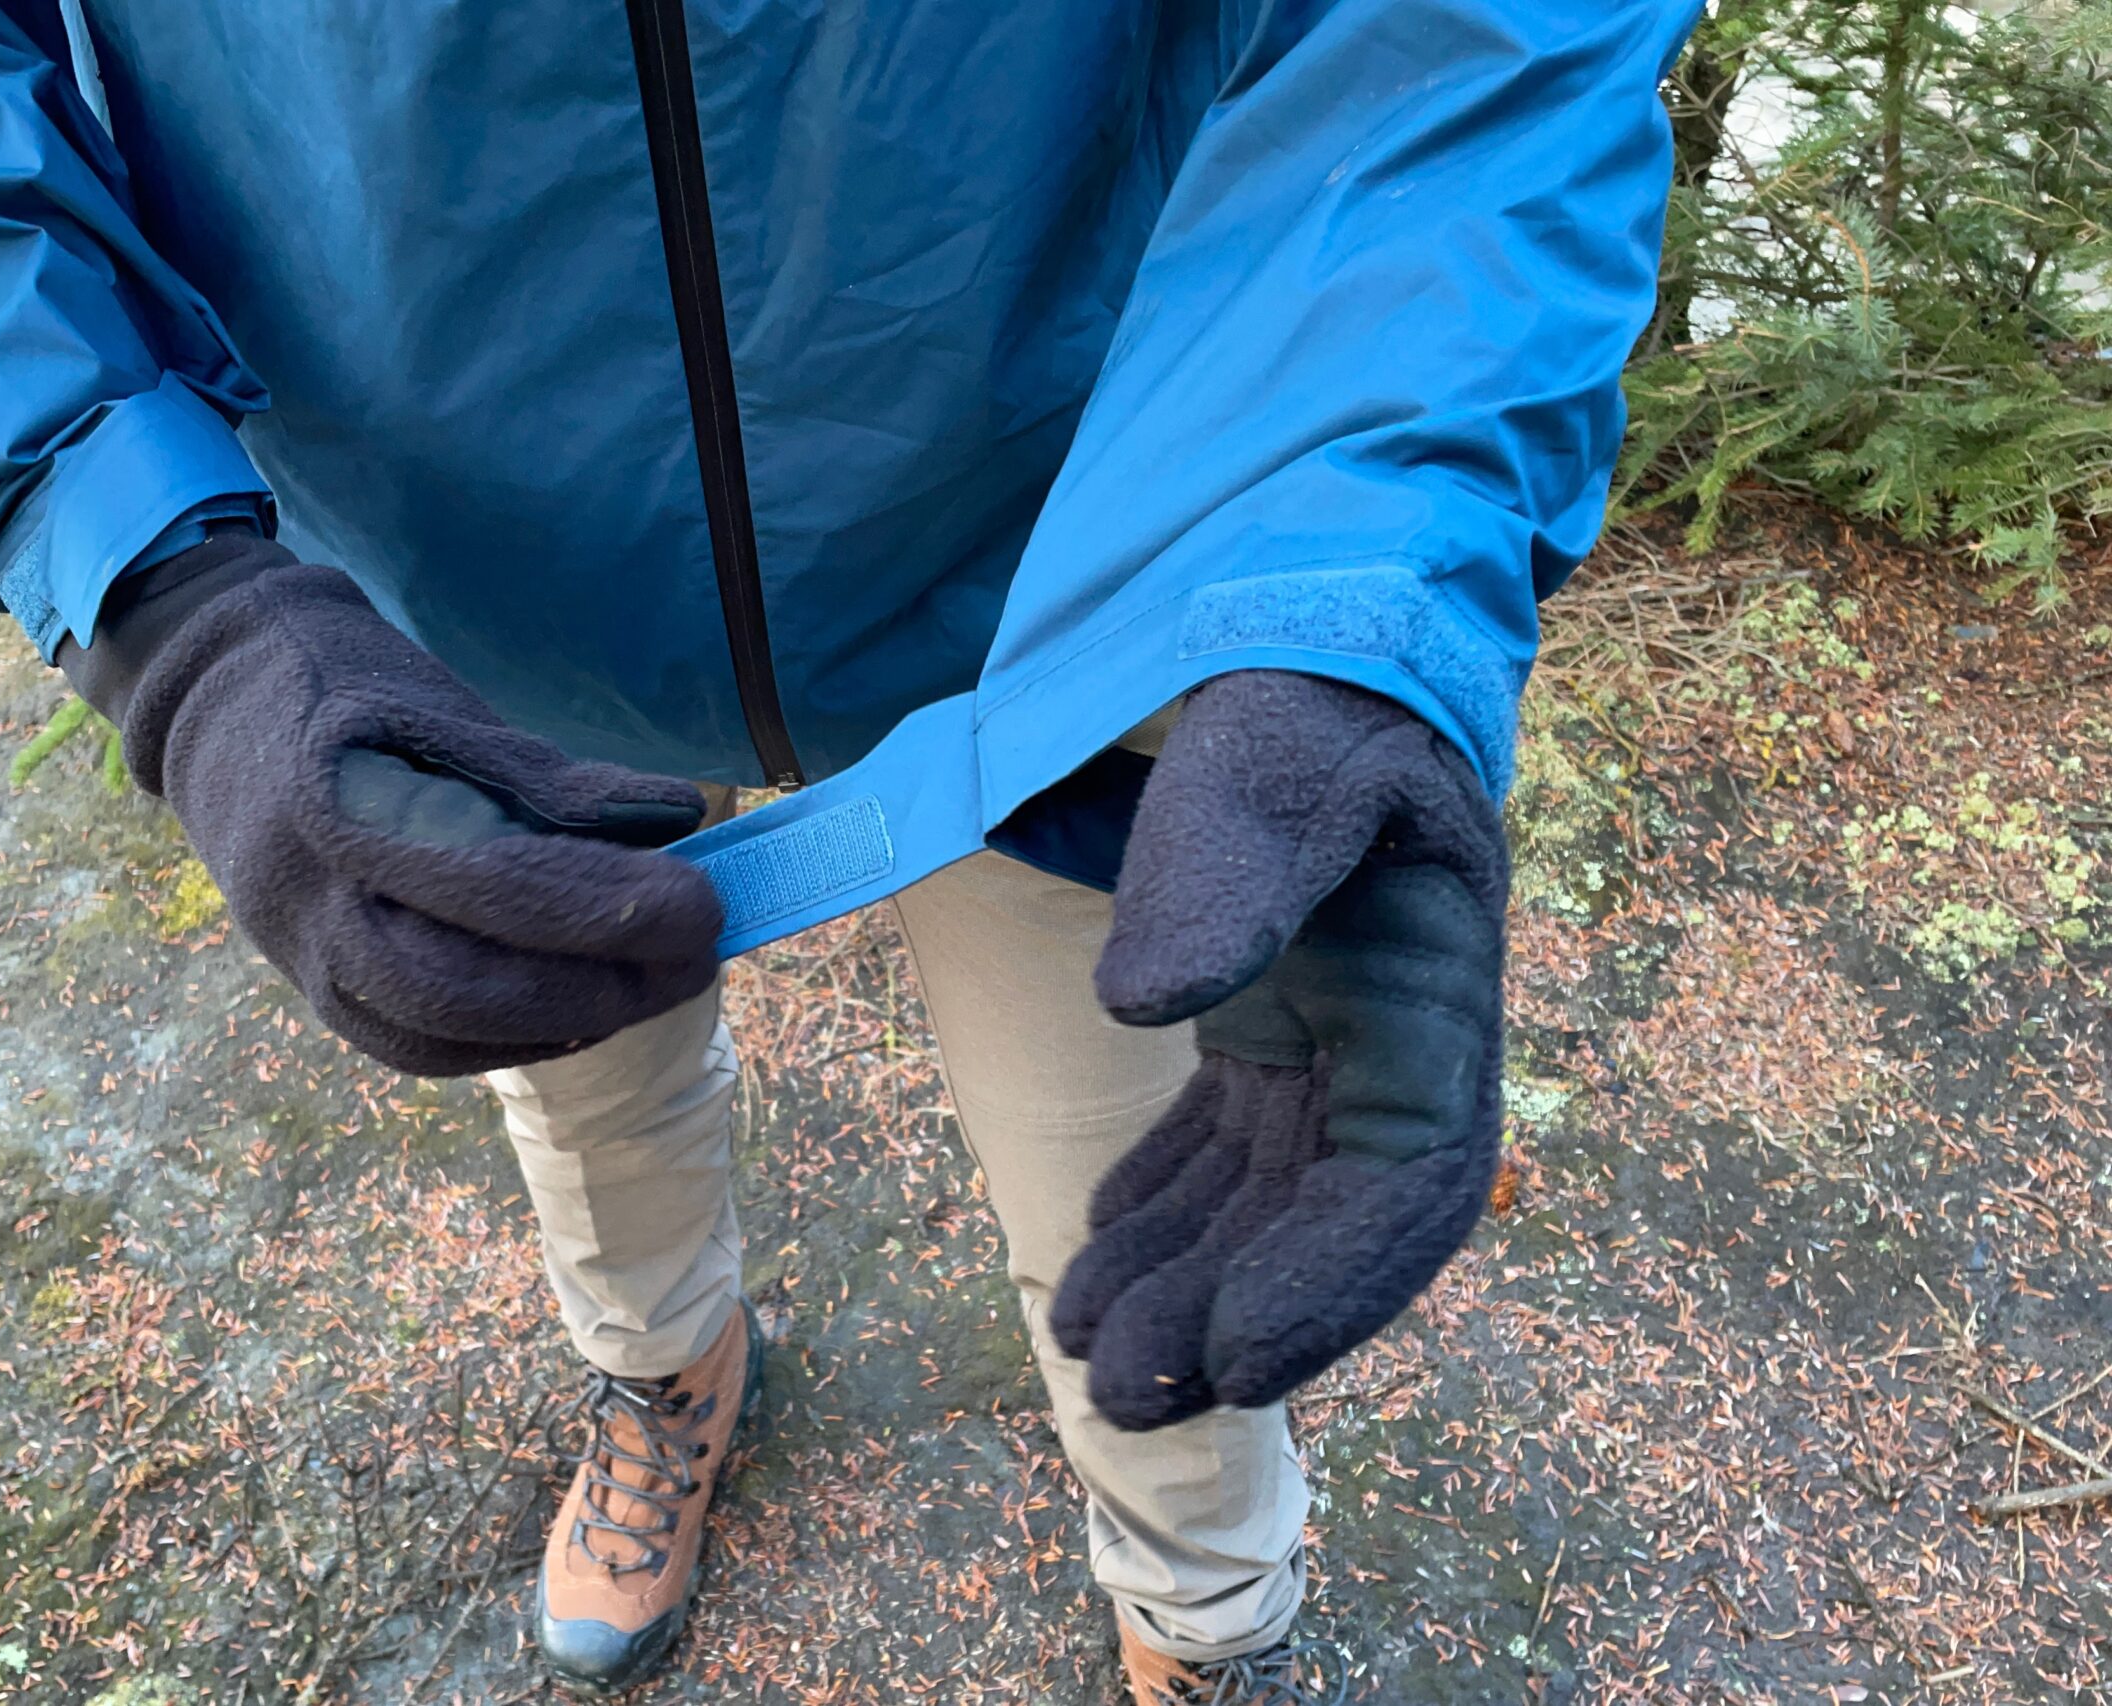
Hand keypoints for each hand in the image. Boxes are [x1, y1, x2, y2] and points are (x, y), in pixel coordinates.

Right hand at [62, 533, 721, 1076]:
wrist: (216, 707)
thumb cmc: (348, 688)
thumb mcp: (442, 704)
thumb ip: (546, 777)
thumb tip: (671, 823)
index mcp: (340, 800)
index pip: (491, 880)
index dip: (609, 904)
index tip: (703, 901)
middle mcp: (308, 893)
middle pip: (462, 983)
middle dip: (597, 984)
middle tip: (695, 956)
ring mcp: (299, 950)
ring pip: (436, 1032)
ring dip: (562, 1022)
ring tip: (653, 985)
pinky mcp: (310, 986)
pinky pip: (411, 1046)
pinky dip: (505, 1040)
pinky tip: (580, 1013)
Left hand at [1048, 670, 1507, 1429]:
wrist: (1301, 634)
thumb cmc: (1305, 689)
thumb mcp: (1277, 759)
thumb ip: (1229, 869)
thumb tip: (1146, 1001)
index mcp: (1434, 999)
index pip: (1408, 1186)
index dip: (1333, 1287)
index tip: (1237, 1359)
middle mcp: (1393, 1043)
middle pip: (1327, 1223)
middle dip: (1235, 1318)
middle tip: (1124, 1394)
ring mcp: (1329, 1040)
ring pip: (1264, 1198)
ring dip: (1184, 1281)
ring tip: (1085, 1352)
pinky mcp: (1268, 1027)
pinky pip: (1226, 1146)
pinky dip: (1166, 1206)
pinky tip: (1096, 1254)